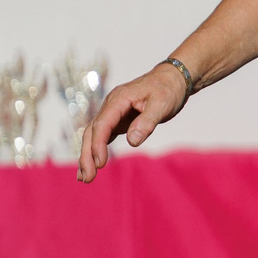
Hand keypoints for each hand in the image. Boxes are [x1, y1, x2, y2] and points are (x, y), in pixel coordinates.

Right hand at [76, 65, 190, 182]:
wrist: (172, 78)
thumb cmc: (168, 89)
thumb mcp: (162, 104)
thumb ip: (147, 121)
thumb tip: (133, 141)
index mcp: (119, 99)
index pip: (102, 124)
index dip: (99, 144)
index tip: (99, 163)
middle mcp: (111, 105)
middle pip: (92, 132)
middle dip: (87, 155)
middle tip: (87, 178)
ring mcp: (113, 112)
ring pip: (94, 135)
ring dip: (88, 155)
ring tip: (85, 178)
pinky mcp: (118, 119)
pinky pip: (103, 135)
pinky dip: (97, 150)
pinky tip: (94, 164)